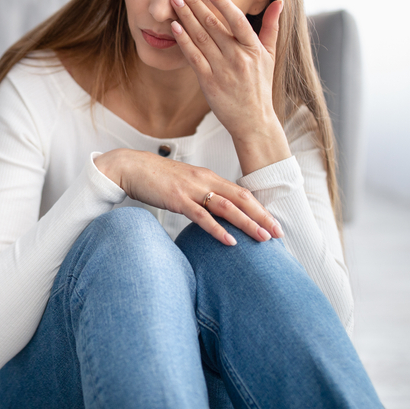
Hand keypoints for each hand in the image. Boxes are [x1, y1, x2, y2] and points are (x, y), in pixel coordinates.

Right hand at [95, 149, 282, 245]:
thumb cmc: (155, 178)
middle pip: (241, 199)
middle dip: (262, 217)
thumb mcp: (184, 183)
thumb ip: (201, 193)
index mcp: (208, 176)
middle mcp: (204, 180)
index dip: (260, 209)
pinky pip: (202, 216)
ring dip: (248, 224)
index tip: (274, 224)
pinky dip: (218, 230)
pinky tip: (230, 241)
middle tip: (279, 234)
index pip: (241, 193)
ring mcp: (191, 189)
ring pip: (227, 207)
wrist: (130, 167)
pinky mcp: (178, 199)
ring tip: (263, 239)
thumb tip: (215, 210)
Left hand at [169, 0, 290, 171]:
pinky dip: (183, 41)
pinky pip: (193, 57)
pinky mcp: (208, 82)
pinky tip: (174, 26)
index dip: (222, 3)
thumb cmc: (260, 86)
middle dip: (195, 3)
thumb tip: (279, 1)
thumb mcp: (270, 56)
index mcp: (253, 49)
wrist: (253, 121)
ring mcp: (222, 70)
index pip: (237, 20)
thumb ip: (272, 27)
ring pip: (200, 38)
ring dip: (185, 16)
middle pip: (213, 24)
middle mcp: (238, 57)